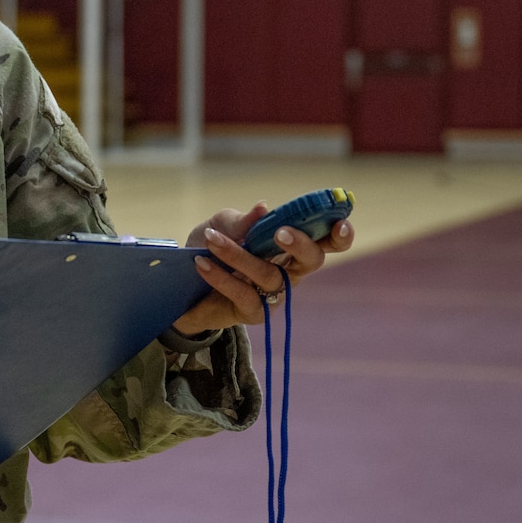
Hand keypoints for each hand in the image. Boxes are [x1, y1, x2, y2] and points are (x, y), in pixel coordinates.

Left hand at [170, 201, 354, 335]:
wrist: (182, 283)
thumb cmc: (211, 248)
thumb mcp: (222, 226)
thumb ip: (242, 220)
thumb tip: (263, 209)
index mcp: (291, 246)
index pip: (324, 240)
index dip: (339, 235)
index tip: (339, 224)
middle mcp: (290, 271)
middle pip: (312, 261)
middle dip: (301, 245)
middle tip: (281, 232)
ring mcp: (274, 294)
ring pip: (269, 275)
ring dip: (239, 255)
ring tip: (212, 239)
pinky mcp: (254, 312)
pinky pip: (243, 294)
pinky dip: (221, 276)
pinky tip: (202, 262)